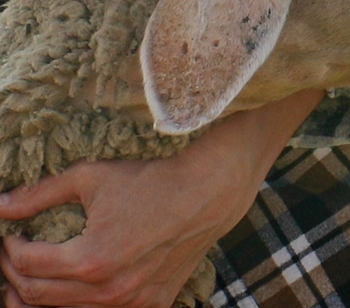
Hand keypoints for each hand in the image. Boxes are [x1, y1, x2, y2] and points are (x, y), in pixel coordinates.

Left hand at [0, 89, 322, 307]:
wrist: (206, 194)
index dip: (7, 249)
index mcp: (89, 260)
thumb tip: (2, 205)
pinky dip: (80, 304)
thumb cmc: (151, 180)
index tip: (8, 236)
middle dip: (15, 275)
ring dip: (41, 296)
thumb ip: (40, 193)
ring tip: (32, 278)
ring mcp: (131, 303)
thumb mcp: (91, 177)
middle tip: (13, 256)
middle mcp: (108, 290)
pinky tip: (75, 287)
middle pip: (37, 296)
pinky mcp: (150, 304)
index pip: (25, 265)